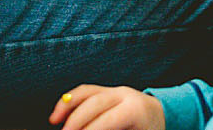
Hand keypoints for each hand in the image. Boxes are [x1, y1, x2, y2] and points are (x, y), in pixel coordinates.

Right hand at [49, 85, 164, 129]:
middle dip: (76, 121)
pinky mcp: (105, 90)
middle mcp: (124, 95)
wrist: (159, 116)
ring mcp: (114, 90)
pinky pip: (84, 91)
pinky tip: (58, 115)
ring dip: (67, 106)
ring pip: (86, 92)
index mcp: (135, 110)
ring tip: (54, 121)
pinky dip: (69, 101)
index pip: (108, 120)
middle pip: (94, 103)